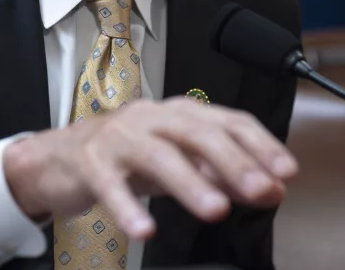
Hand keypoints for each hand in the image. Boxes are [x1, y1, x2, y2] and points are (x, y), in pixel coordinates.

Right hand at [1, 97, 297, 238]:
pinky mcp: (90, 163)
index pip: (228, 121)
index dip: (260, 145)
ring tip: (215, 210)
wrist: (58, 157)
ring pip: (159, 155)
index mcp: (179, 114)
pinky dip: (128, 209)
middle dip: (234, 162)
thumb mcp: (178, 161)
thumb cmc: (126, 157)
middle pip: (198, 132)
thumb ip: (220, 172)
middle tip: (260, 190)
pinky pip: (110, 185)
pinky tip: (144, 230)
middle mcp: (153, 118)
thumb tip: (268, 187)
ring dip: (190, 182)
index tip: (286, 172)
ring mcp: (120, 138)